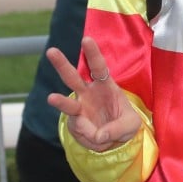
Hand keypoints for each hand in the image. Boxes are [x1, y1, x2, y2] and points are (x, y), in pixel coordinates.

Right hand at [46, 36, 141, 151]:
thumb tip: (99, 135)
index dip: (92, 54)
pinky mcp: (74, 123)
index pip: (98, 67)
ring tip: (52, 98)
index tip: (86, 39)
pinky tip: (98, 138)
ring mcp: (79, 108)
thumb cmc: (124, 123)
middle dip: (61, 64)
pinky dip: (89, 137)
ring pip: (66, 103)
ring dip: (60, 101)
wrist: (115, 141)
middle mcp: (88, 94)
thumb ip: (118, 128)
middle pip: (72, 77)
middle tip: (51, 51)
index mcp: (105, 86)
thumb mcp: (131, 124)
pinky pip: (79, 129)